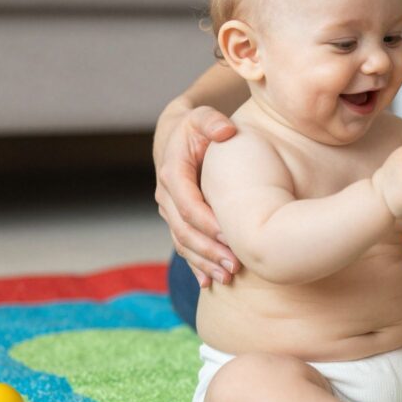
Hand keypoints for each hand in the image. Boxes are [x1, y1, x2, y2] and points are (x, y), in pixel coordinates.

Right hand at [154, 101, 238, 287]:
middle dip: (209, 251)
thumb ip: (212, 121)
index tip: (230, 236)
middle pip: (185, 231)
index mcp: (173, 174)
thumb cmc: (198, 127)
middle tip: (234, 266)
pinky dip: (196, 266)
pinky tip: (210, 283)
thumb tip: (225, 131)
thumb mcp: (203, 117)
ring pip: (184, 243)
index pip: (188, 204)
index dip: (207, 222)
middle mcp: (167, 197)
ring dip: (204, 263)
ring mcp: (171, 213)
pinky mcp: (179, 222)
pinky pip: (184, 248)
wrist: (178, 138)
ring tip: (227, 278)